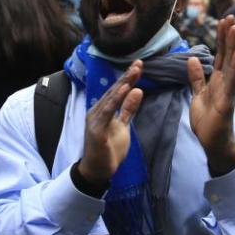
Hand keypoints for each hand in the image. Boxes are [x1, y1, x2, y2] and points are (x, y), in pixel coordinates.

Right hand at [77, 62, 144, 186]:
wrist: (98, 171)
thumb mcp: (123, 126)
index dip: (128, 78)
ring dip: (123, 84)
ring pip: (111, 98)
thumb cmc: (109, 149)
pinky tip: (124, 90)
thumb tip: (137, 91)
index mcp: (103, 110)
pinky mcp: (96, 130)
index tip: (139, 66)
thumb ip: (128, 109)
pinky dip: (116, 100)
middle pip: (114, 91)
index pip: (117, 91)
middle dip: (127, 76)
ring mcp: (95, 120)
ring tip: (133, 72)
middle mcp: (97, 111)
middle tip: (139, 63)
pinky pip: (107, 112)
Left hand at [187, 15, 234, 175]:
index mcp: (217, 80)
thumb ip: (196, 78)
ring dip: (233, 45)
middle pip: (226, 55)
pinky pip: (232, 81)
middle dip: (228, 36)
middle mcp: (225, 82)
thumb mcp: (198, 95)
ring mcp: (228, 90)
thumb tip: (193, 59)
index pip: (219, 55)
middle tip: (230, 16)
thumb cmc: (208, 121)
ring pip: (231, 64)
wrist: (213, 143)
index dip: (221, 38)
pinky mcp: (228, 101)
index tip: (223, 20)